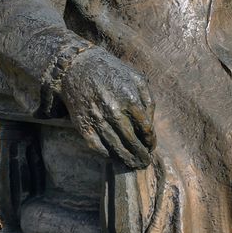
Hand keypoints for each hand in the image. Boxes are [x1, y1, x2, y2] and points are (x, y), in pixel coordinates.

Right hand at [59, 49, 155, 168]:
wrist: (79, 67)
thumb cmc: (112, 72)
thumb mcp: (136, 78)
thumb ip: (147, 99)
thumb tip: (150, 122)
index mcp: (131, 98)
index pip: (146, 128)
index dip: (150, 141)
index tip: (152, 147)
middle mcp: (114, 111)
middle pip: (132, 141)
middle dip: (140, 154)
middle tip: (145, 163)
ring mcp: (97, 119)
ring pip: (115, 146)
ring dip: (126, 158)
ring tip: (133, 165)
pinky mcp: (82, 124)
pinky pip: (96, 146)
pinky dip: (106, 155)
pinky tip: (113, 158)